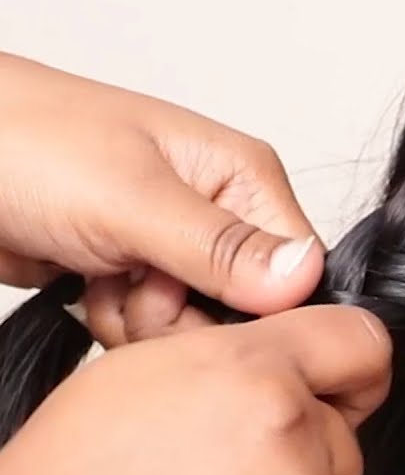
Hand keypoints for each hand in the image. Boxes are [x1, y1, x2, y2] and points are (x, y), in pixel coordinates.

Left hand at [0, 52, 322, 343]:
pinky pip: (151, 330)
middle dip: (184, 316)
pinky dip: (113, 321)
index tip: (191, 298)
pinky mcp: (132, 272)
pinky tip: (85, 286)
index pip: (297, 272)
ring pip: (195, 328)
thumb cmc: (22, 143)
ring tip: (101, 275)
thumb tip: (306, 277)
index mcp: (242, 176)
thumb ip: (221, 247)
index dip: (252, 308)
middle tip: (134, 281)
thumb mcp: (130, 199)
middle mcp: (219, 211)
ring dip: (141, 321)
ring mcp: (174, 245)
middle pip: (246, 311)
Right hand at [0, 305, 390, 474]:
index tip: (336, 384)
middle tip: (226, 473)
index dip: (346, 366)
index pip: (362, 343)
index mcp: (250, 373)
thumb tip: (297, 360)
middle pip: (342, 435)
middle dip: (302, 452)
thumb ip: (241, 357)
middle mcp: (284, 434)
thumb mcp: (148, 374)